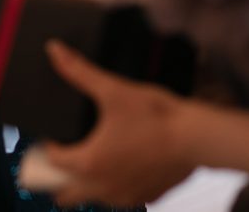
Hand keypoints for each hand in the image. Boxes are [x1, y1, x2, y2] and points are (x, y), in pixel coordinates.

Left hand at [44, 41, 196, 206]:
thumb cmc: (156, 115)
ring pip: (93, 198)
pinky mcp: (146, 198)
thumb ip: (80, 72)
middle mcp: (101, 188)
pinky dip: (120, 184)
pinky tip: (132, 162)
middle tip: (74, 151)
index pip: (52, 161)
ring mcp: (124, 197)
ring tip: (105, 155)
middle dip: (62, 175)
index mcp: (87, 163)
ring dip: (90, 182)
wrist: (197, 137)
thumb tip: (55, 51)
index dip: (51, 146)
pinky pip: (123, 198)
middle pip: (64, 193)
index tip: (59, 134)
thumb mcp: (114, 90)